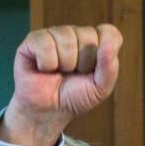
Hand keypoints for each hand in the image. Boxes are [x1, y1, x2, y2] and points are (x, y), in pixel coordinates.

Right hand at [0, 24, 122, 145]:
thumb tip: (108, 46)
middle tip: (72, 75)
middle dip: (82, 63)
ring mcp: (55, 34)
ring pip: (67, 40)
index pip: (109, 34)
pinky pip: (46, 44)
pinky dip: (46, 63)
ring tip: (58, 72)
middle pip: (88, 36)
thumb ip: (110, 68)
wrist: (48, 112)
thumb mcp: (100, 89)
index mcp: (94, 42)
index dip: (104, 55)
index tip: (93, 72)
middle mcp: (75, 33)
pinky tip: (43, 68)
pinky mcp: (34, 39)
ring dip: (64, 65)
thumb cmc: (74, 97)